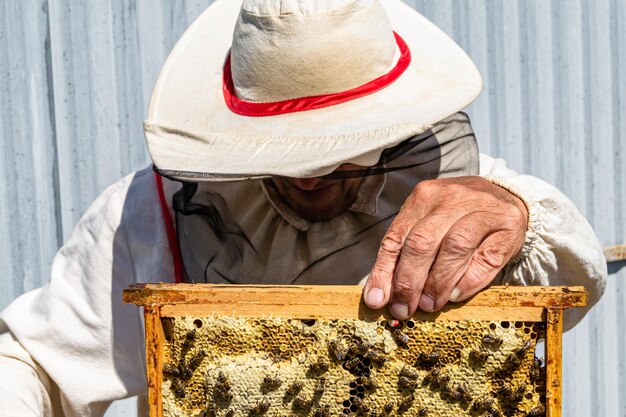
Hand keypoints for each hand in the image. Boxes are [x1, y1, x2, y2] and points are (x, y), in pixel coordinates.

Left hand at [363, 176, 527, 318]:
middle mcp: (451, 197)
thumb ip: (403, 254)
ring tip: (430, 305)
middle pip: (422, 243)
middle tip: (405, 308)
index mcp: (424, 196)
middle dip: (409, 282)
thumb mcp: (426, 225)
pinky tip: (456, 295)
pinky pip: (485, 259)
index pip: (396, 237)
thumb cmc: (457, 218)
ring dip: (438, 284)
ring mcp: (482, 209)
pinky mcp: (508, 225)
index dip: (385, 272)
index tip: (378, 300)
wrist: (505, 199)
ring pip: (454, 248)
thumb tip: (378, 294)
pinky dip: (468, 282)